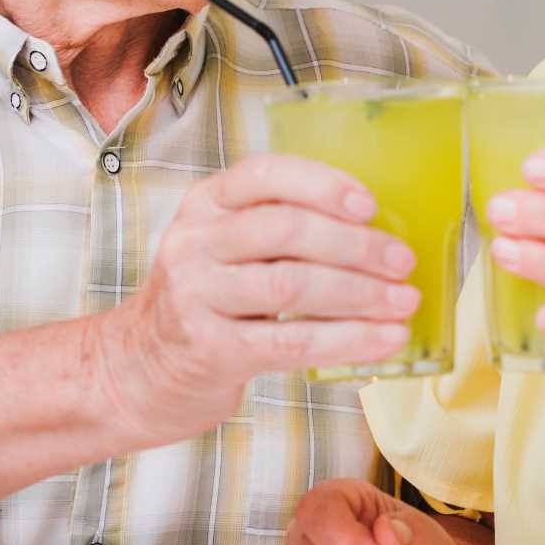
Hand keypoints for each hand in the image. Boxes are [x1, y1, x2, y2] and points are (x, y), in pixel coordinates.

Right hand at [88, 155, 418, 444]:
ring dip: (360, 294)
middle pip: (286, 230)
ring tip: (403, 303)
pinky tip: (384, 340)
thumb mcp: (227, 249)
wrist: (141, 370)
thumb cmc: (208, 302)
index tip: (370, 204)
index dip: (323, 184)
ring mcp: (196, 296)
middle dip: (356, 245)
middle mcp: (194, 242)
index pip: (265, 174)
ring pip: (292, 284)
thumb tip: (381, 234)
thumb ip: (280, 231)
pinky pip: (291, 341)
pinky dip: (347, 340)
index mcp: (205, 203)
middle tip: (402, 262)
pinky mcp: (209, 349)